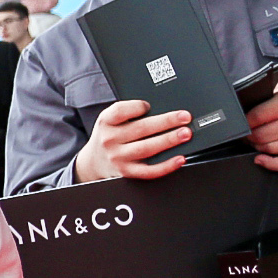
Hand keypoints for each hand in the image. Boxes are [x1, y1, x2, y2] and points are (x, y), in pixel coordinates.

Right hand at [73, 100, 193, 182]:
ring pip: (147, 148)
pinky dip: (166, 166)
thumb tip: (160, 109)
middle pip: (140, 128)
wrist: (93, 162)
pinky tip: (179, 158)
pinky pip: (149, 171)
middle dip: (166, 122)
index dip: (137, 106)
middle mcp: (110, 140)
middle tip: (185, 117)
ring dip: (168, 140)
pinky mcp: (127, 172)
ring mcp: (118, 158)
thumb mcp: (110, 120)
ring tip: (185, 134)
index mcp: (106, 122)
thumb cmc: (109, 137)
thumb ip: (128, 113)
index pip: (121, 111)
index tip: (149, 105)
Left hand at [245, 80, 277, 171]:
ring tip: (255, 140)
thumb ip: (264, 94)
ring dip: (257, 147)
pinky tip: (261, 160)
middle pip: (262, 135)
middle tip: (246, 132)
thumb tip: (241, 103)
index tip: (240, 122)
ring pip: (270, 148)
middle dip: (249, 135)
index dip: (245, 122)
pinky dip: (271, 164)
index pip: (257, 116)